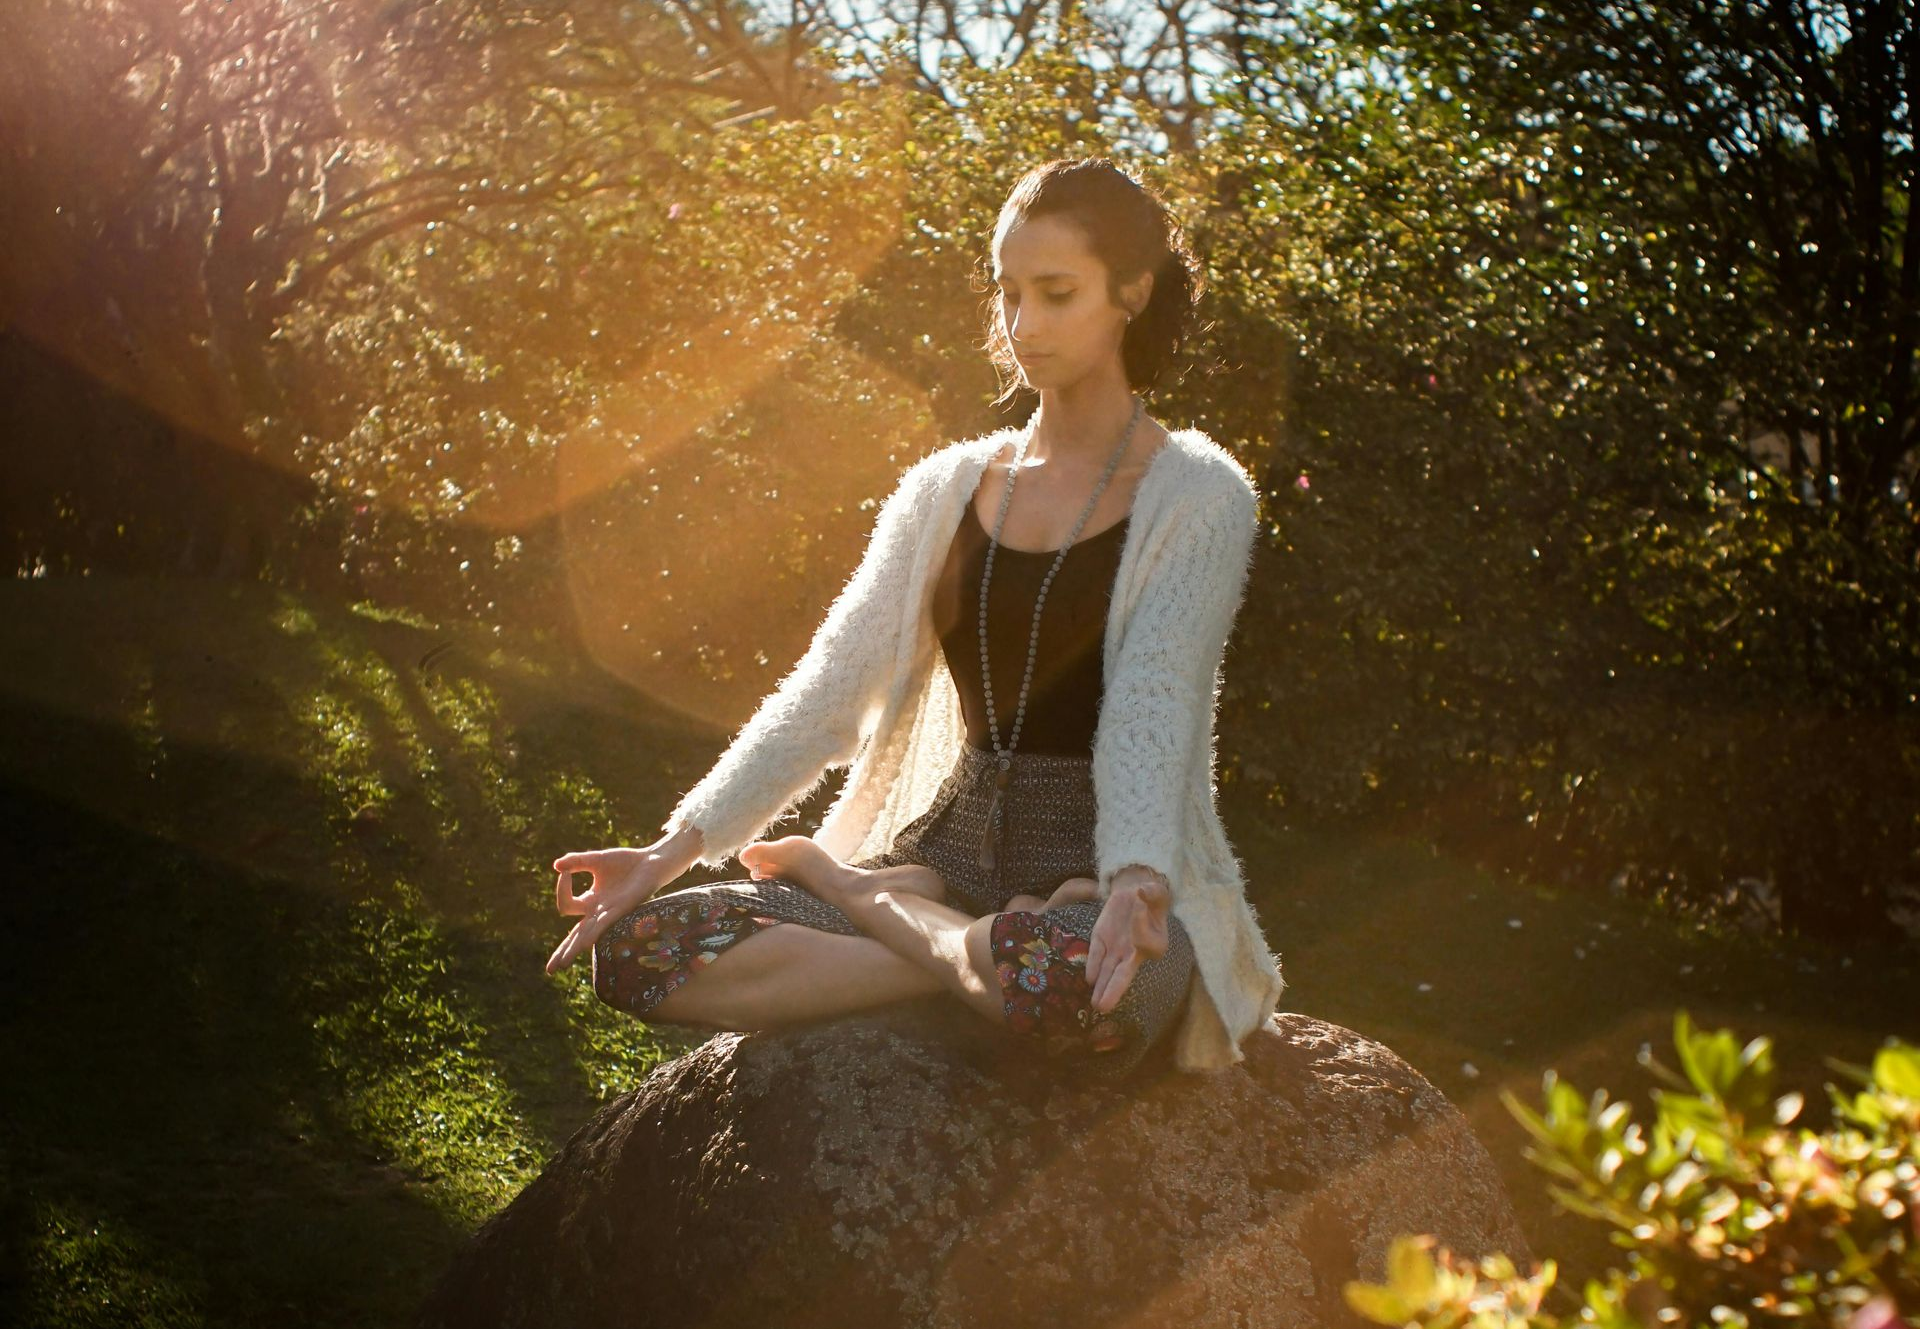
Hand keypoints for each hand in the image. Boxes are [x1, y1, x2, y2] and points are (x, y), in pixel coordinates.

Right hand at [546, 846, 678, 975]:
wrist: (652, 860)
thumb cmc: (626, 863)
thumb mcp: (596, 860)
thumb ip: (576, 862)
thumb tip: (556, 866)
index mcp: (591, 903)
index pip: (566, 906)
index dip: (561, 889)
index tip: (565, 871)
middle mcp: (600, 913)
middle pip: (576, 937)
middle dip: (562, 952)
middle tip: (549, 971)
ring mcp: (611, 913)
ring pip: (588, 935)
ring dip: (574, 948)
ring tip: (562, 964)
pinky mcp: (625, 908)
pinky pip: (606, 923)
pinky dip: (595, 932)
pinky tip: (586, 943)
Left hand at [1086, 871, 1170, 1013]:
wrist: (1134, 894)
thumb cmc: (1151, 897)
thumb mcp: (1156, 891)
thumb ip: (1153, 892)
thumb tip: (1142, 891)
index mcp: (1155, 943)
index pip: (1146, 944)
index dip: (1141, 928)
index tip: (1139, 909)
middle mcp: (1135, 952)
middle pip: (1124, 974)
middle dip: (1113, 990)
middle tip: (1104, 1007)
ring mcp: (1117, 949)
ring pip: (1108, 971)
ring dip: (1101, 987)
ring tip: (1095, 1006)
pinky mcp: (1101, 939)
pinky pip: (1096, 955)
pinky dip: (1093, 966)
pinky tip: (1089, 980)